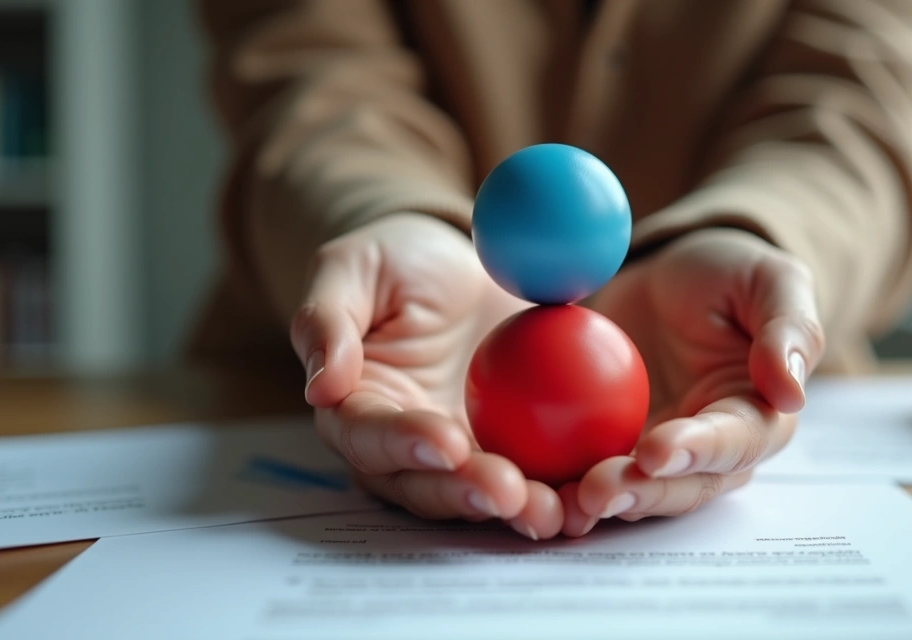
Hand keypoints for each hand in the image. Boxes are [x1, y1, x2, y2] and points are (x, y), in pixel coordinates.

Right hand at [290, 213, 562, 539]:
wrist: (456, 265)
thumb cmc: (394, 260)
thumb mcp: (352, 267)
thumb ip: (327, 320)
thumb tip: (321, 385)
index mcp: (354, 407)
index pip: (370, 435)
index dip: (404, 443)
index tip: (445, 442)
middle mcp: (400, 447)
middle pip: (425, 484)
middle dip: (465, 494)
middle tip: (508, 491)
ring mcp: (456, 456)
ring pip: (478, 495)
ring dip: (514, 509)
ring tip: (552, 510)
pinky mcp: (506, 451)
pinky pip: (531, 475)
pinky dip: (558, 489)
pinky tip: (590, 490)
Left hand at [562, 228, 824, 535]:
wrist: (669, 275)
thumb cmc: (728, 276)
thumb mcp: (770, 280)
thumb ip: (788, 328)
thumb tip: (791, 391)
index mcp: (756, 417)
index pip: (734, 442)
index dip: (698, 451)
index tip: (655, 449)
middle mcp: (709, 453)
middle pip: (680, 486)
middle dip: (641, 494)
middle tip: (596, 490)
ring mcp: (654, 457)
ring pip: (631, 492)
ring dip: (598, 501)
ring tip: (560, 501)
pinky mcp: (607, 449)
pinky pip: (582, 470)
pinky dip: (556, 481)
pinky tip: (524, 481)